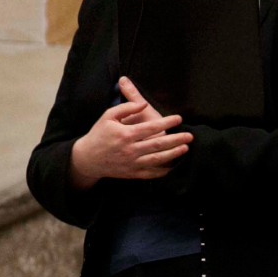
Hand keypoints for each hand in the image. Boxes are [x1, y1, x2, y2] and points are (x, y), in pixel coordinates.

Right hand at [68, 76, 192, 188]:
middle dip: (176, 139)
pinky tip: (173, 165)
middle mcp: (130, 149)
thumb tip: (144, 104)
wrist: (87, 158)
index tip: (178, 118)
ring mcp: (132, 163)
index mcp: (125, 134)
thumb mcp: (108, 116)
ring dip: (174, 154)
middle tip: (190, 135)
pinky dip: (164, 170)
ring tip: (186, 148)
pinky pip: (151, 173)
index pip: (151, 127)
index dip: (167, 123)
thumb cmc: (98, 134)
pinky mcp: (132, 173)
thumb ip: (126, 107)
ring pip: (158, 159)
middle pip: (158, 144)